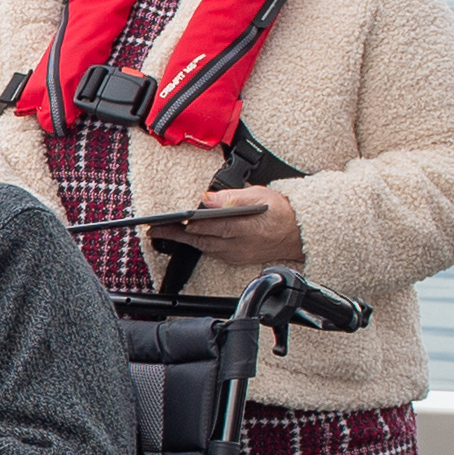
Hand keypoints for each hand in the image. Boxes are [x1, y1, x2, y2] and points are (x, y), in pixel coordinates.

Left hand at [153, 185, 302, 271]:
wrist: (299, 233)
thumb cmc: (280, 211)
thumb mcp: (258, 195)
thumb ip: (230, 198)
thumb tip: (206, 199)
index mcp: (240, 228)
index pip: (205, 227)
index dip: (182, 226)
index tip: (164, 222)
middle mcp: (236, 245)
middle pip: (198, 240)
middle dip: (175, 234)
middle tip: (154, 230)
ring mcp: (235, 254)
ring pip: (203, 248)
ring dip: (183, 240)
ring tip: (164, 232)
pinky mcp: (236, 259)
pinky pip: (212, 253)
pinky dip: (198, 245)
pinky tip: (188, 237)